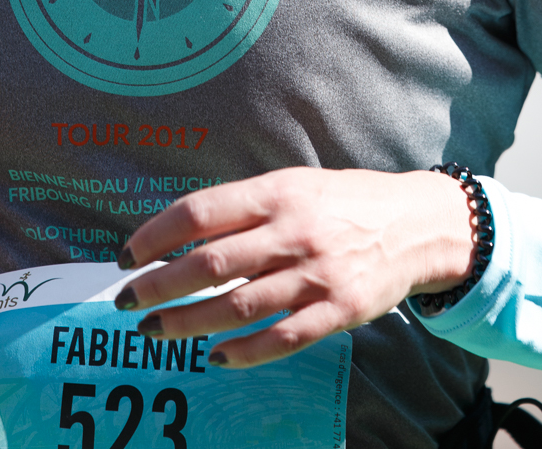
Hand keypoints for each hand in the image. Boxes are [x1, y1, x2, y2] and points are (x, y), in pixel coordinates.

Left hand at [113, 168, 473, 367]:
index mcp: (278, 192)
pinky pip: (280, 339)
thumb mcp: (294, 185)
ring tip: (156, 331)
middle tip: (126, 301)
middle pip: (210, 265)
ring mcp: (316, 275)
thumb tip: (181, 236)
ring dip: (187, 324)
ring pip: (236, 307)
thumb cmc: (342, 202)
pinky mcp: (337, 311)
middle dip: (158, 286)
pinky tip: (214, 356)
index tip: (127, 255)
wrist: (415, 223)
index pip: (200, 213)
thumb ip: (244, 208)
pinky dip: (242, 352)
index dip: (156, 236)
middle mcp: (293, 231)